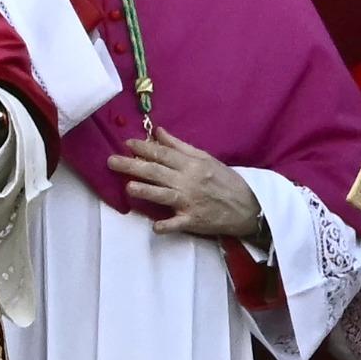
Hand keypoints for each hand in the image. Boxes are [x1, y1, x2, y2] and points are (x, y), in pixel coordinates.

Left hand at [107, 126, 261, 237]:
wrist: (248, 207)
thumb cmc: (225, 180)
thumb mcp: (206, 158)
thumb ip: (179, 146)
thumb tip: (157, 131)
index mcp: (192, 164)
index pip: (163, 154)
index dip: (144, 148)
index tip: (127, 144)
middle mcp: (189, 181)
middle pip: (157, 172)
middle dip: (133, 166)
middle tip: (111, 162)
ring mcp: (190, 202)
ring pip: (164, 195)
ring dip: (147, 191)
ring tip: (129, 187)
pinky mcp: (193, 221)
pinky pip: (177, 224)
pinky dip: (167, 226)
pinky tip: (154, 227)